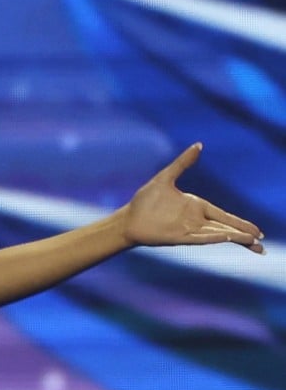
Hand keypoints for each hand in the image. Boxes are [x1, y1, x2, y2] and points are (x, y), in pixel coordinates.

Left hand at [122, 143, 264, 253]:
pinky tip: (227, 237)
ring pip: (217, 235)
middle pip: (225, 228)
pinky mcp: (178, 237)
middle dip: (244, 235)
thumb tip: (198, 145)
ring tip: (254, 244)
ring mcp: (187, 229)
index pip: (224, 215)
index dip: (240, 223)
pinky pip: (200, 237)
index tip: (256, 231)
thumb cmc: (145, 201)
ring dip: (235, 238)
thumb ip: (183, 163)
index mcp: (196, 206)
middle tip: (262, 244)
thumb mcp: (166, 177)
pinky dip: (214, 236)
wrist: (127, 218)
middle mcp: (195, 220)